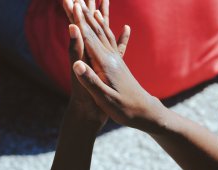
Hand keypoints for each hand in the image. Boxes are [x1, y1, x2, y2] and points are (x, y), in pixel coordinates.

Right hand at [63, 0, 130, 126]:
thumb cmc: (125, 109)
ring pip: (106, 35)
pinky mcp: (121, 65)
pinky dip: (113, 34)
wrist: (145, 111)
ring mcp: (118, 61)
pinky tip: (123, 27)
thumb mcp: (105, 99)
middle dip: (85, 15)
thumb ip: (91, 82)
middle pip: (97, 32)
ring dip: (97, 21)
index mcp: (106, 65)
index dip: (79, 22)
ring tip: (92, 7)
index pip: (89, 39)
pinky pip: (115, 44)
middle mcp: (112, 59)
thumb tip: (76, 65)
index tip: (71, 3)